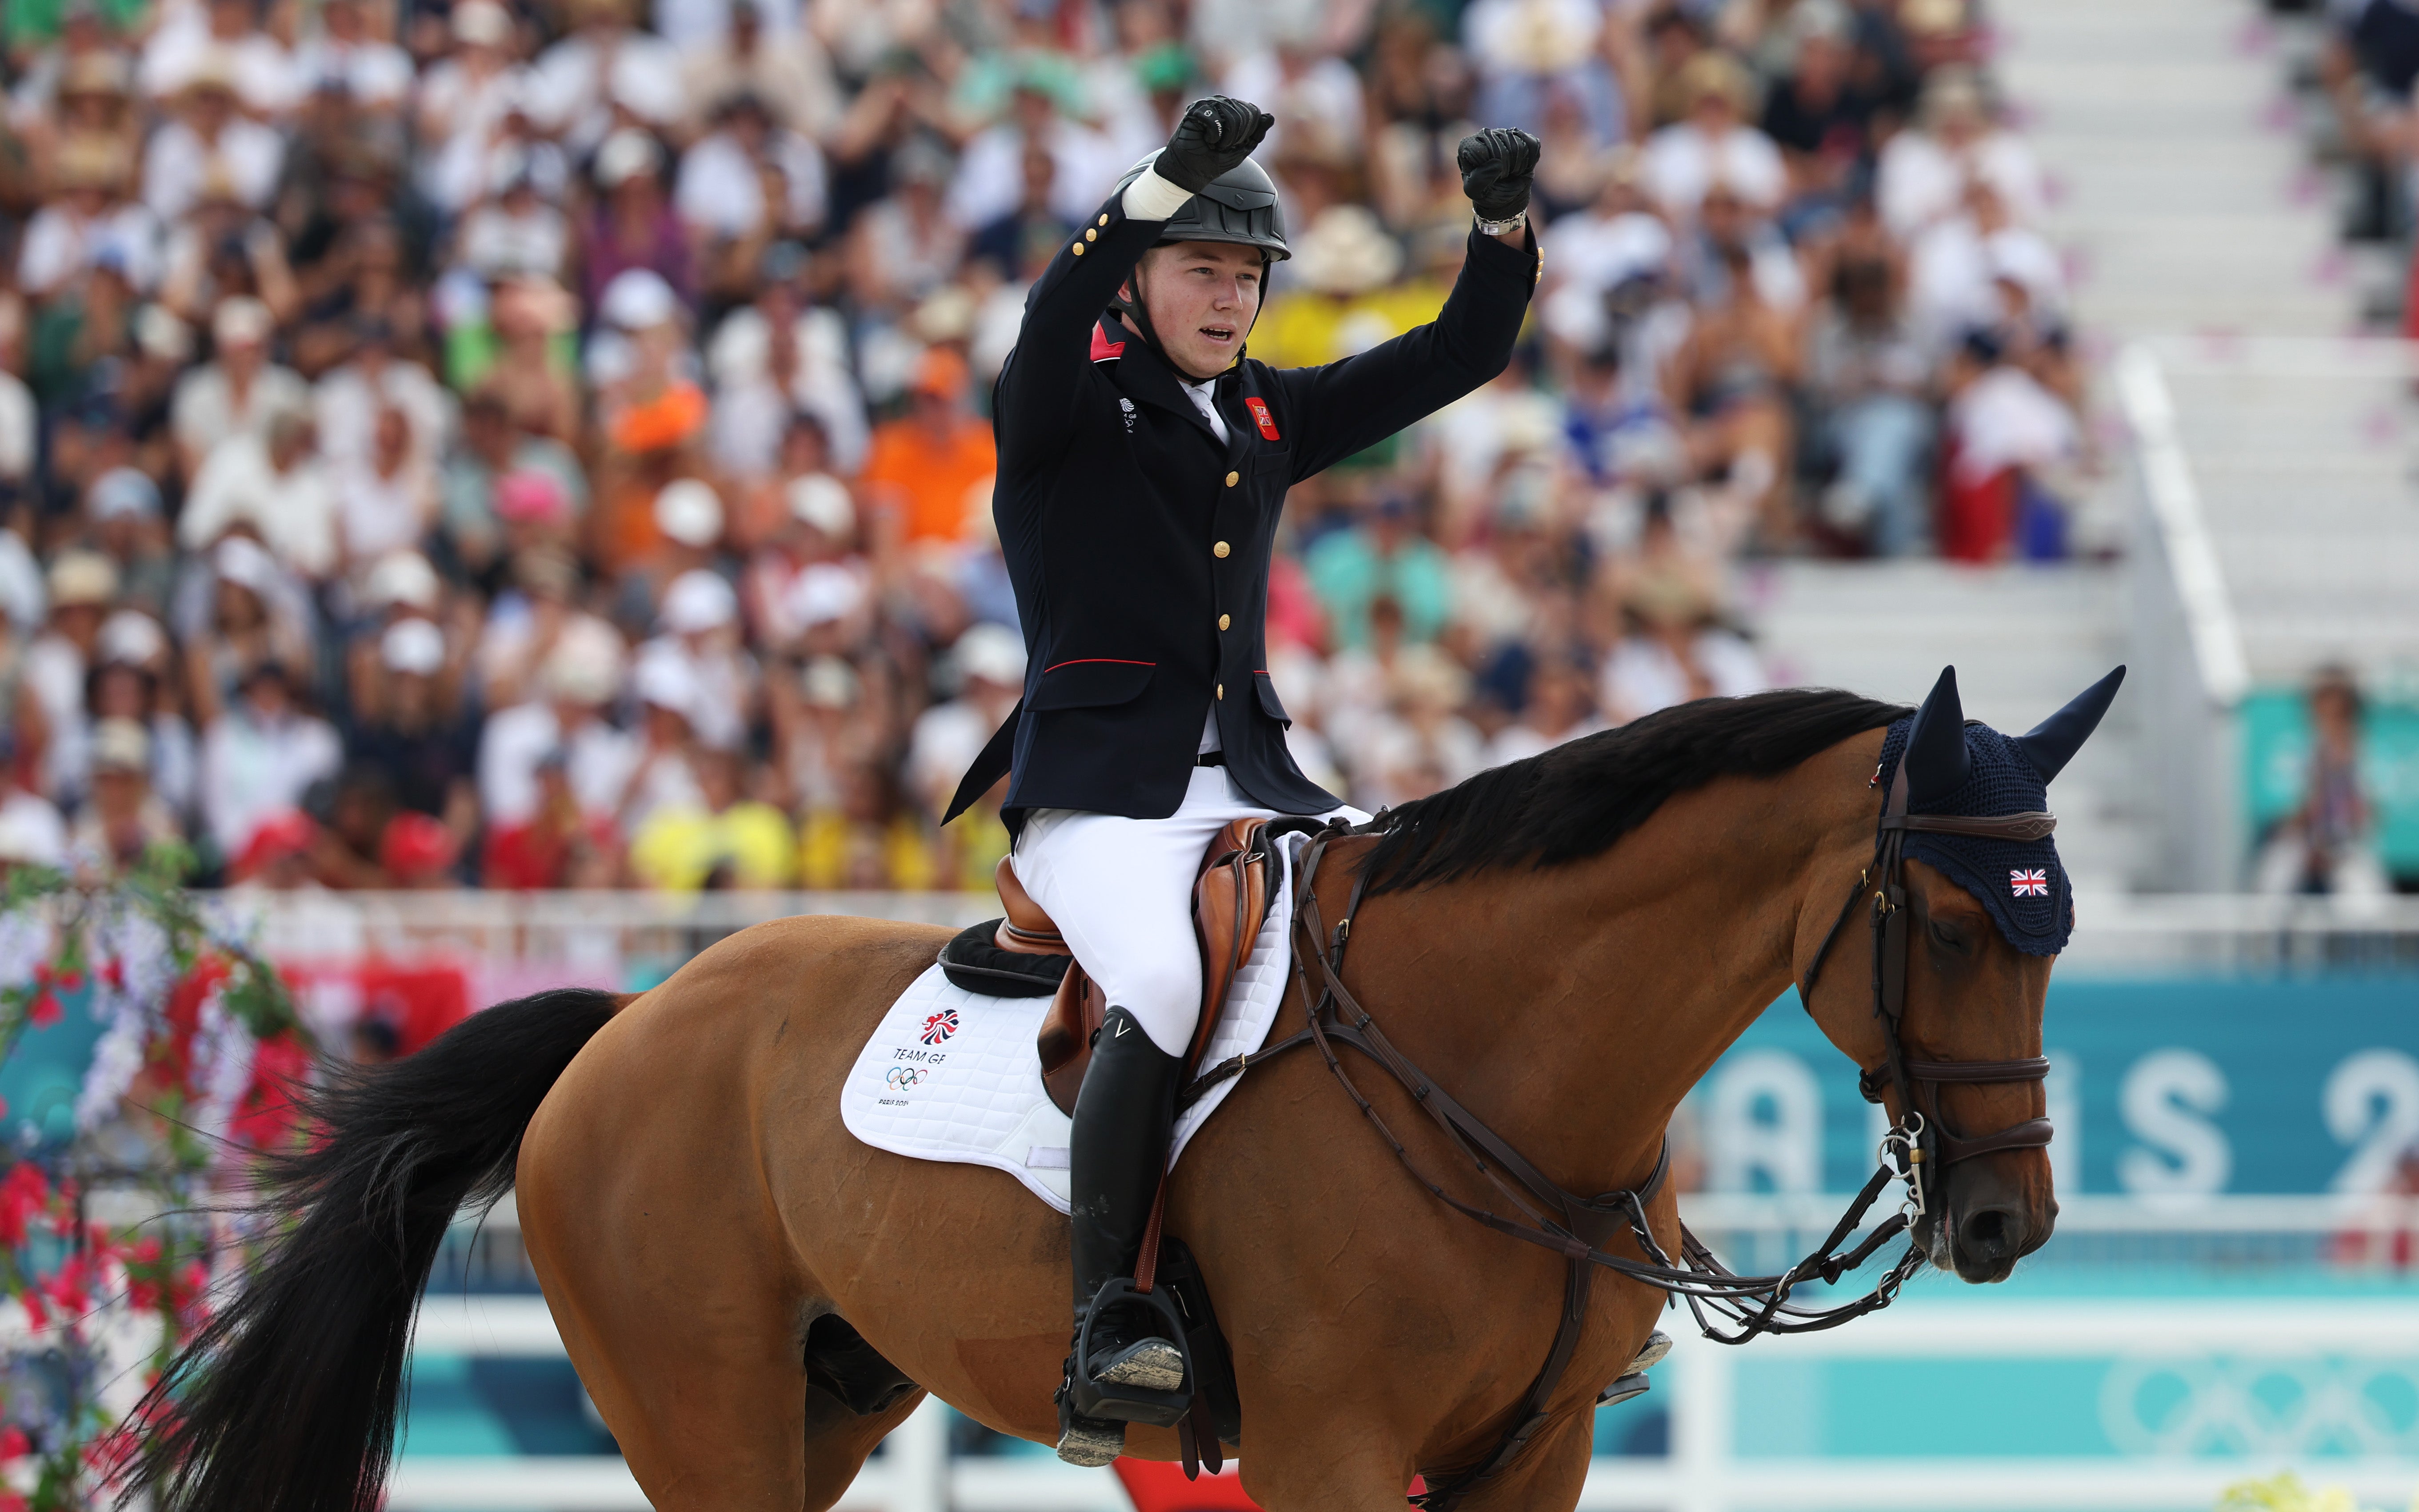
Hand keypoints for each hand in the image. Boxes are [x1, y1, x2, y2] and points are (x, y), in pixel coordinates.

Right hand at [1156, 95, 1274, 194]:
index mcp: (1234, 109)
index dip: (1247, 134)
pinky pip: (1215, 121)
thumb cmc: (1214, 160)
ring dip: (1225, 139)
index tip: (1233, 144)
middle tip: (1221, 145)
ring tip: (1214, 143)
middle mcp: (1222, 102)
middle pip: (1244, 115)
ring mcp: (1208, 104)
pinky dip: (1212, 136)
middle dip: (1236, 137)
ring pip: (1231, 117)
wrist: (1192, 171)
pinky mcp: (1195, 110)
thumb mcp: (1243, 149)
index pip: (1253, 113)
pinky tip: (1205, 139)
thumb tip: (1271, 116)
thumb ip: (1257, 133)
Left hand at [1457, 127, 1542, 221]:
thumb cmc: (1486, 192)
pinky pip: (1532, 144)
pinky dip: (1531, 160)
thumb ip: (1479, 179)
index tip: (1492, 177)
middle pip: (1503, 148)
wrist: (1505, 195)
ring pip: (1519, 145)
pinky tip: (1523, 165)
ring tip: (1511, 171)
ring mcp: (1503, 133)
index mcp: (1467, 146)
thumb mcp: (1475, 191)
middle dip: (1506, 168)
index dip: (1493, 167)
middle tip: (1503, 177)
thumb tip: (1497, 163)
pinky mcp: (1521, 136)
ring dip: (1519, 165)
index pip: (1484, 150)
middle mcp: (1484, 134)